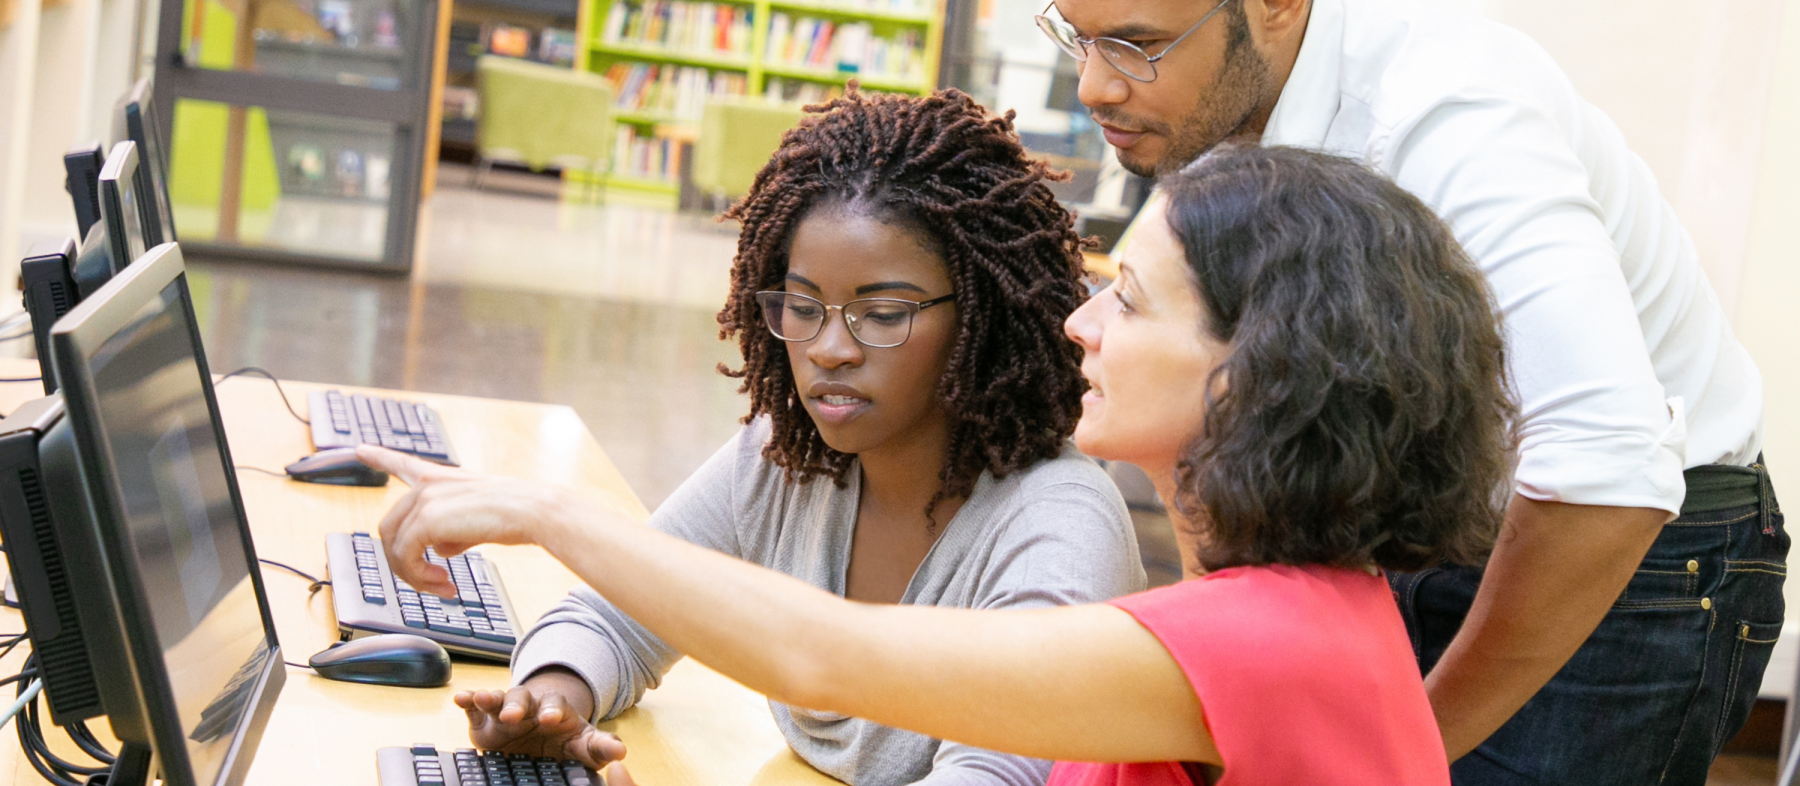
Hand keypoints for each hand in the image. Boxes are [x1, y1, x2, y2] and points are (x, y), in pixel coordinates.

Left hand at [359, 445, 606, 597]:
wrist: (532, 512)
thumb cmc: (515, 516)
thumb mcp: (477, 521)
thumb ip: (452, 533)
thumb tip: (439, 551)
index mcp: (442, 478)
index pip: (404, 464)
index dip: (380, 457)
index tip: (360, 449)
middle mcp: (428, 484)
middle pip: (391, 528)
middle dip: (405, 561)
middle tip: (433, 581)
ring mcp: (425, 499)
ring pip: (394, 546)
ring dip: (413, 574)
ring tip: (441, 586)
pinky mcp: (426, 519)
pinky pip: (406, 556)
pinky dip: (420, 576)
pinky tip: (444, 583)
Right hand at [456, 668, 624, 769]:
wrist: (540, 741)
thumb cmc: (564, 741)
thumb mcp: (584, 745)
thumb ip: (600, 747)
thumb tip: (621, 752)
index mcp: (556, 711)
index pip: (556, 706)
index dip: (553, 711)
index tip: (551, 719)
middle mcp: (530, 707)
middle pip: (525, 699)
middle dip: (519, 706)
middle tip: (514, 716)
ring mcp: (507, 711)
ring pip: (500, 699)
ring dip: (491, 698)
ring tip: (483, 699)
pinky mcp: (485, 720)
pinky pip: (475, 707)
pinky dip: (468, 700)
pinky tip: (461, 698)